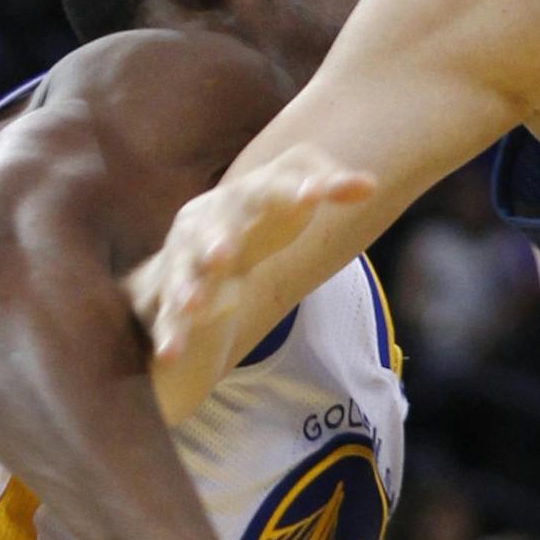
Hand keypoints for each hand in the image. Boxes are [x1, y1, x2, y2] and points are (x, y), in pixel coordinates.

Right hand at [127, 145, 374, 369]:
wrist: (205, 234)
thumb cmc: (265, 215)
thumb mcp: (296, 198)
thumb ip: (331, 187)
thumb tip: (371, 185)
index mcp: (240, 198)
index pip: (266, 190)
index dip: (289, 192)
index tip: (314, 195)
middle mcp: (206, 224)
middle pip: (210, 230)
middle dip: (216, 241)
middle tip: (223, 255)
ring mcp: (184, 259)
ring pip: (183, 273)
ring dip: (187, 288)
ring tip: (192, 305)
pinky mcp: (172, 295)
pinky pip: (168, 318)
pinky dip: (170, 335)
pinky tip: (169, 355)